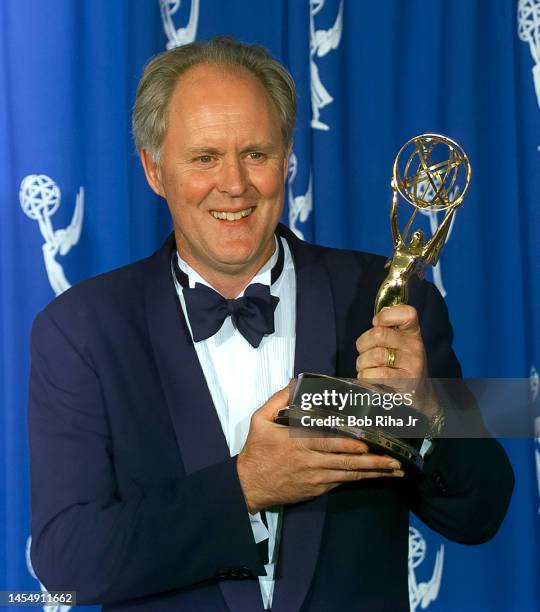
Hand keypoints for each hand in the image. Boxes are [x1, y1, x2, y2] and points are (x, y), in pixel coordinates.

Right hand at [237, 386, 403, 513]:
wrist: (248, 485)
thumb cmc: (256, 451)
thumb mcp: (259, 419)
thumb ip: (277, 400)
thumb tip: (295, 383)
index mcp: (298, 442)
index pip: (329, 443)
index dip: (350, 444)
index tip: (369, 441)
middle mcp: (311, 461)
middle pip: (346, 461)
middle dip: (373, 461)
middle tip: (395, 458)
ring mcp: (316, 477)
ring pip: (349, 474)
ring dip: (373, 472)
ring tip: (395, 469)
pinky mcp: (317, 489)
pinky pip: (342, 482)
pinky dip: (360, 479)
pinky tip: (375, 476)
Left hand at [355, 304, 438, 418]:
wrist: (417, 395)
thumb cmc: (400, 365)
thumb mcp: (398, 344)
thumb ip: (387, 330)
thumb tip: (375, 319)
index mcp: (412, 333)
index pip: (407, 313)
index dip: (386, 315)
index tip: (376, 323)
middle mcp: (415, 346)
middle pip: (379, 334)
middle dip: (363, 343)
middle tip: (364, 352)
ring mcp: (412, 364)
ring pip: (375, 355)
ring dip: (362, 363)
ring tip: (365, 367)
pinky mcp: (406, 381)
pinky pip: (378, 374)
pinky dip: (366, 376)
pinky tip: (368, 377)